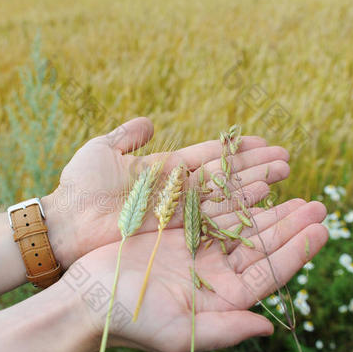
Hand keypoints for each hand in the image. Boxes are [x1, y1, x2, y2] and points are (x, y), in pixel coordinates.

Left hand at [42, 117, 290, 267]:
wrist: (65, 224)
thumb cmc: (79, 187)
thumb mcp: (102, 150)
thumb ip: (127, 136)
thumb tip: (148, 120)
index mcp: (164, 169)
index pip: (209, 156)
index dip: (236, 150)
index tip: (264, 142)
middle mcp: (177, 191)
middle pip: (224, 176)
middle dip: (254, 167)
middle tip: (286, 159)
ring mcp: (178, 211)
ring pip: (224, 195)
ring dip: (254, 185)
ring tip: (283, 175)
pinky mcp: (176, 231)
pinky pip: (212, 217)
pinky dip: (237, 207)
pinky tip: (262, 198)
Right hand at [64, 198, 327, 351]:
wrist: (87, 299)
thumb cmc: (130, 322)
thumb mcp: (179, 334)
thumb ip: (226, 330)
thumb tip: (271, 329)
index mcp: (221, 300)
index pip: (268, 274)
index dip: (297, 252)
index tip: (323, 230)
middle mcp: (213, 275)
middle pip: (260, 246)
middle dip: (290, 226)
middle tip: (320, 205)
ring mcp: (196, 252)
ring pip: (240, 226)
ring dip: (267, 209)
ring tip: (294, 192)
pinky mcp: (176, 232)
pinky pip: (211, 210)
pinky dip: (232, 197)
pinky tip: (252, 185)